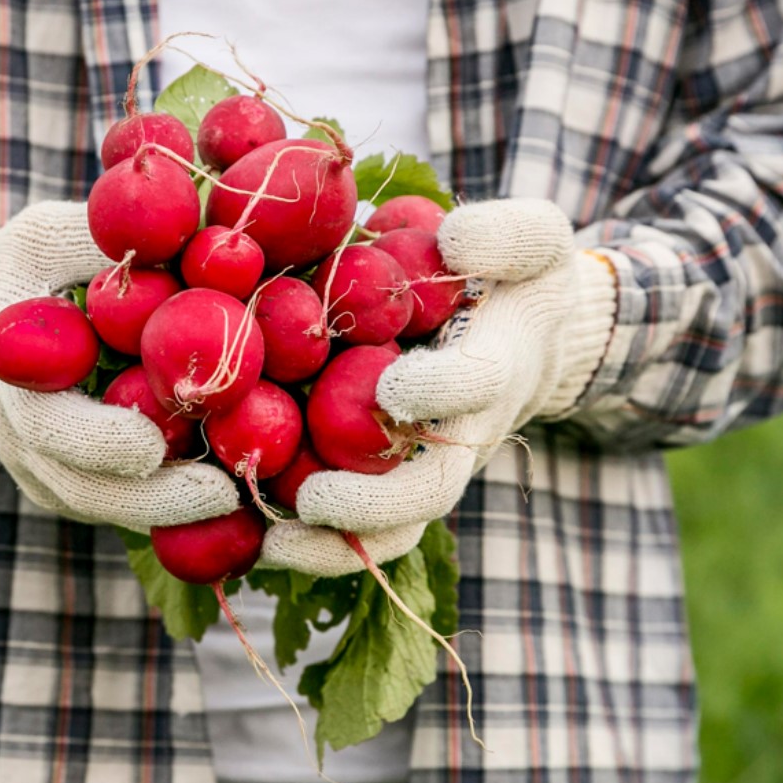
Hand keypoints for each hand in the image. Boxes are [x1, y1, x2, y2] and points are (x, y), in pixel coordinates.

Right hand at [0, 202, 238, 527]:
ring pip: (117, 510)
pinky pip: (129, 507)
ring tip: (248, 503)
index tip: (153, 446)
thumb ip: (95, 243)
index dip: (100, 440)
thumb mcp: (42, 239)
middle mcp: (29, 447)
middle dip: (159, 499)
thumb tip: (179, 230)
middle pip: (92, 491)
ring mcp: (53, 477)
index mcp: (14, 386)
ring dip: (180, 513)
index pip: (52, 427)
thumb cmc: (18, 272)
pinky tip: (239, 502)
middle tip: (226, 496)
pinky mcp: (83, 488)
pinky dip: (179, 509)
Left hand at [272, 199, 618, 564]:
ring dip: (333, 545)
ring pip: (390, 527)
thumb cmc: (516, 279)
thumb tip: (453, 238)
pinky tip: (251, 542)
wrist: (523, 336)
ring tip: (273, 548)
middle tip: (316, 500)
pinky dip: (311, 543)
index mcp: (493, 368)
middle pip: (427, 488)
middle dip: (375, 501)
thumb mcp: (532, 241)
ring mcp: (426, 466)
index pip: (474, 386)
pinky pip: (357, 528)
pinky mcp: (392, 482)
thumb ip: (505, 234)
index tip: (394, 387)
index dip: (439, 391)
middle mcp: (461, 433)